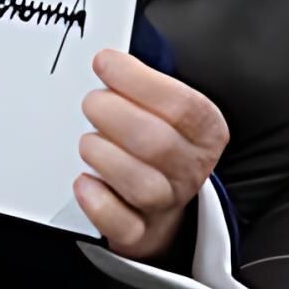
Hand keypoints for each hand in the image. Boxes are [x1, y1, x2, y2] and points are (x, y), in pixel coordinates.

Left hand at [75, 50, 228, 264]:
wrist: (157, 204)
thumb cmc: (153, 140)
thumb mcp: (162, 108)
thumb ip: (143, 82)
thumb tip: (111, 53)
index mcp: (204, 132)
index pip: (183, 106)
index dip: (139, 81)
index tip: (105, 63)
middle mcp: (191, 169)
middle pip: (157, 143)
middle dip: (113, 115)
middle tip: (91, 103)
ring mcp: (166, 204)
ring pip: (141, 185)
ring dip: (103, 155)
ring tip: (88, 142)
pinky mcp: (140, 234)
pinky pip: (122, 224)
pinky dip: (97, 202)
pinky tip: (84, 181)